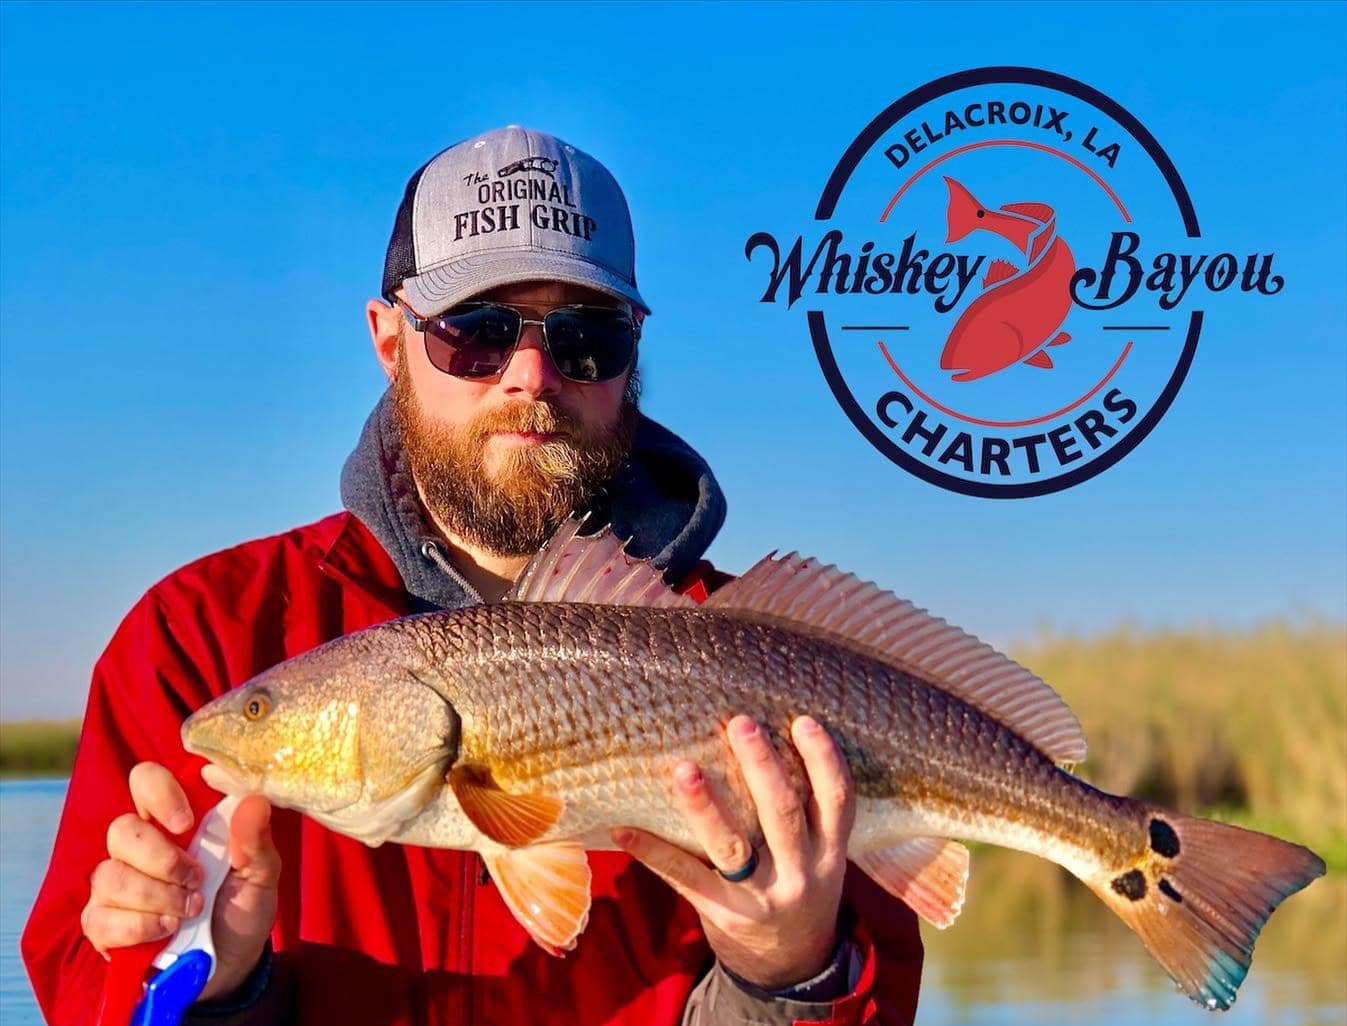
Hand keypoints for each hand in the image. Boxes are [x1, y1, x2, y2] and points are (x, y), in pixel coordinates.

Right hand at [81, 762, 280, 1000]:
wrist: (230, 964)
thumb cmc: (241, 907)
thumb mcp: (261, 874)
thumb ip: (256, 840)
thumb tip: (253, 800)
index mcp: (176, 822)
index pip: (146, 781)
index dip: (160, 794)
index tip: (186, 823)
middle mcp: (139, 847)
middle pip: (122, 829)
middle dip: (163, 859)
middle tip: (196, 880)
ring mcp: (116, 884)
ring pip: (110, 874)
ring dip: (156, 896)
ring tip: (190, 911)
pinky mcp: (103, 923)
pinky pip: (101, 917)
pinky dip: (140, 926)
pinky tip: (166, 931)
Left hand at [613, 715, 854, 989]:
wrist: (790, 964)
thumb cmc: (799, 883)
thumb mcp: (821, 854)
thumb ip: (806, 809)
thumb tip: (763, 733)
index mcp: (829, 851)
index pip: (837, 800)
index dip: (823, 759)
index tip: (802, 721)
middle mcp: (800, 874)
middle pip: (783, 814)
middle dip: (762, 768)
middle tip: (740, 724)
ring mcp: (760, 897)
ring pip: (732, 848)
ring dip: (705, 807)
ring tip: (683, 770)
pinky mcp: (722, 913)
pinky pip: (685, 878)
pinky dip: (653, 851)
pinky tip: (623, 829)